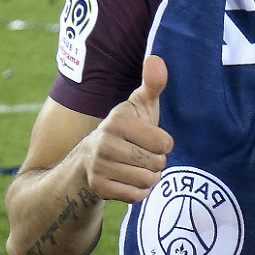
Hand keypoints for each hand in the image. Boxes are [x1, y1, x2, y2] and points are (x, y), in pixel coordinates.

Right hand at [80, 56, 172, 202]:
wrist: (90, 159)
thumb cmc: (127, 130)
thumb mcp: (140, 106)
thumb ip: (153, 84)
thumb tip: (157, 58)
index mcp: (118, 119)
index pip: (164, 143)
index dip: (164, 144)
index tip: (150, 139)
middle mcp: (104, 140)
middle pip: (156, 163)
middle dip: (156, 162)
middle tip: (142, 155)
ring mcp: (98, 164)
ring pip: (146, 180)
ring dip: (148, 177)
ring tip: (135, 167)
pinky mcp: (98, 186)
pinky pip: (135, 196)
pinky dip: (138, 192)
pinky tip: (128, 181)